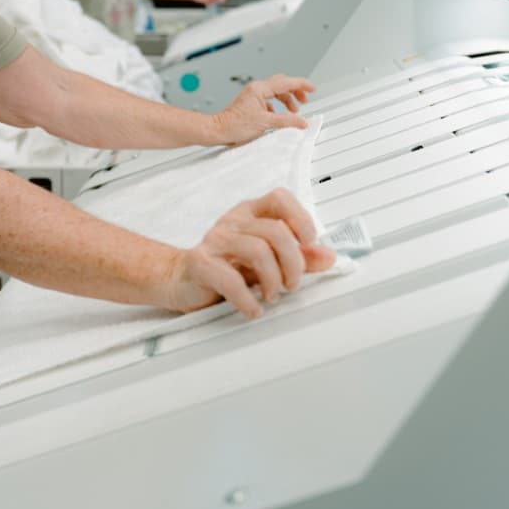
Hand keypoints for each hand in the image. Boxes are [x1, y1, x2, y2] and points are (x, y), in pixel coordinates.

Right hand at [157, 189, 335, 317]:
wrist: (180, 280)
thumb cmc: (224, 266)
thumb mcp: (266, 259)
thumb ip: (298, 256)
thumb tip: (328, 256)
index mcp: (250, 213)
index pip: (280, 199)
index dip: (301, 218)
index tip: (310, 242)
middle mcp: (233, 222)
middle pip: (276, 231)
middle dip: (293, 263)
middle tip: (292, 284)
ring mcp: (216, 241)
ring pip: (258, 251)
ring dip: (274, 280)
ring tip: (272, 295)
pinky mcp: (202, 264)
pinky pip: (232, 280)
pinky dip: (249, 300)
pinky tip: (253, 309)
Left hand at [210, 74, 313, 145]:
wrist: (218, 130)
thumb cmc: (235, 125)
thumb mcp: (265, 123)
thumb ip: (286, 121)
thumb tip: (302, 122)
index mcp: (260, 89)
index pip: (286, 82)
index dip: (302, 85)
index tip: (312, 88)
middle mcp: (256, 89)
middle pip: (282, 84)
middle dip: (295, 92)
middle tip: (304, 100)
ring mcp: (253, 96)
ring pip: (276, 93)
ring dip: (287, 100)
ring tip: (294, 111)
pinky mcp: (251, 104)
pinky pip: (269, 101)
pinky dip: (278, 107)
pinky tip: (279, 117)